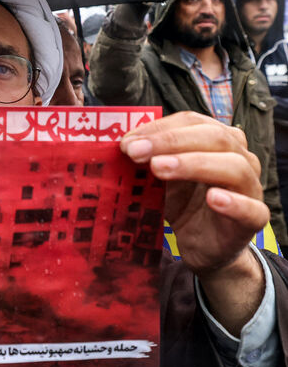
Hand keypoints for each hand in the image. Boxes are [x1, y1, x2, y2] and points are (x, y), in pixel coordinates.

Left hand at [121, 112, 266, 333]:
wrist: (201, 245)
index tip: (125, 142)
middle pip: (214, 138)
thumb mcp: (159, 179)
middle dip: (170, 141)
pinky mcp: (254, 218)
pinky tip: (213, 198)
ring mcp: (249, 187)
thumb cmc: (182, 203)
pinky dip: (233, 202)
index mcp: (216, 140)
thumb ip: (145, 161)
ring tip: (159, 169)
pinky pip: (251, 208)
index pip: (192, 122)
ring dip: (193, 164)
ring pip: (233, 166)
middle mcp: (239, 157)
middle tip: (134, 152)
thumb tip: (112, 145)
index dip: (159, 128)